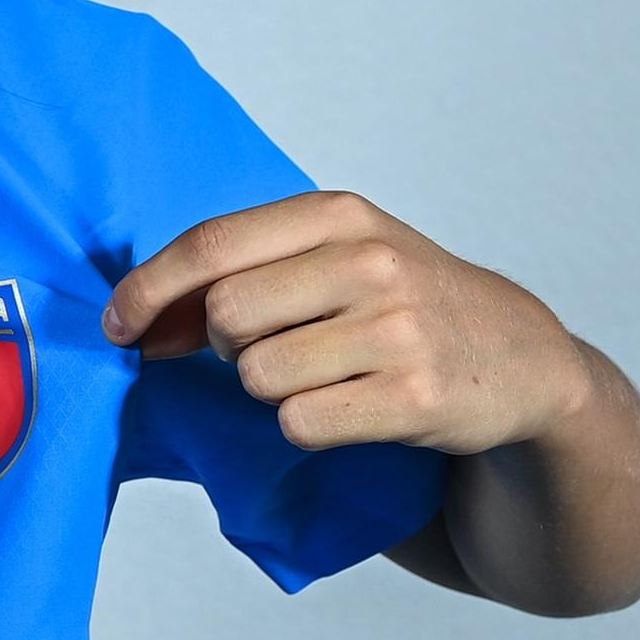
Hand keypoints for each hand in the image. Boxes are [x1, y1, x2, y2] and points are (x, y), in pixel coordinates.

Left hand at [99, 189, 585, 455]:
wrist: (519, 356)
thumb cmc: (402, 301)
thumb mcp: (336, 254)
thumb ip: (244, 270)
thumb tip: (138, 321)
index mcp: (339, 214)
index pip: (211, 245)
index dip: (149, 291)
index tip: (120, 325)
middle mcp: (369, 262)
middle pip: (225, 316)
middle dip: (224, 345)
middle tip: (266, 348)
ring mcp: (396, 330)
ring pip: (259, 377)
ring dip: (270, 388)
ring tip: (322, 375)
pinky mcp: (413, 397)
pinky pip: (300, 423)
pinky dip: (306, 425)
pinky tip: (348, 406)